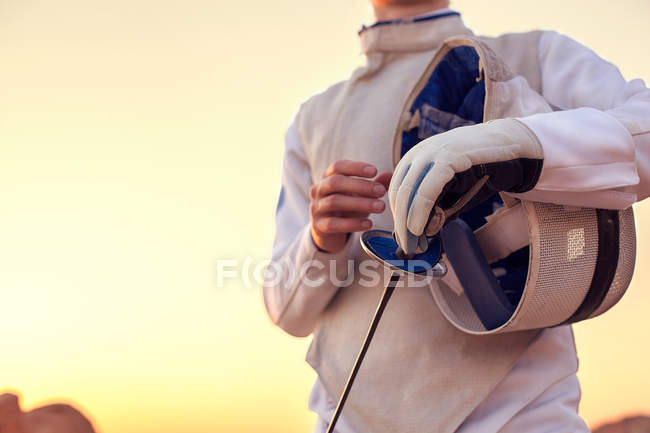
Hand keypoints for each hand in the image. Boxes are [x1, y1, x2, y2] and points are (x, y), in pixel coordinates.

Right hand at [310, 160, 391, 253]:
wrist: (329, 233)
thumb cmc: (346, 208)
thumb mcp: (360, 195)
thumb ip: (373, 185)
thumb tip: (390, 175)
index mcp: (327, 177)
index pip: (338, 166)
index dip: (355, 167)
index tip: (374, 171)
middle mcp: (318, 190)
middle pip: (336, 182)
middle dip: (360, 186)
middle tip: (381, 191)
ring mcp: (316, 208)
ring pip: (334, 202)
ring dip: (360, 204)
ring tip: (380, 207)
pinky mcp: (318, 226)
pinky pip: (333, 224)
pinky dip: (352, 223)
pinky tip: (368, 223)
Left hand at [388, 118, 543, 253]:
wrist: (514, 150)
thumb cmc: (482, 172)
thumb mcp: (454, 193)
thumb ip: (437, 209)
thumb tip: (420, 232)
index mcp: (418, 157)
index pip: (397, 188)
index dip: (397, 215)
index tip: (402, 237)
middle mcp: (421, 152)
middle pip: (399, 191)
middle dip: (400, 222)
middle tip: (406, 246)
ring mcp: (434, 152)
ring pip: (409, 190)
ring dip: (407, 220)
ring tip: (412, 241)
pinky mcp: (449, 156)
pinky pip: (427, 188)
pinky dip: (420, 210)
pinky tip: (419, 227)